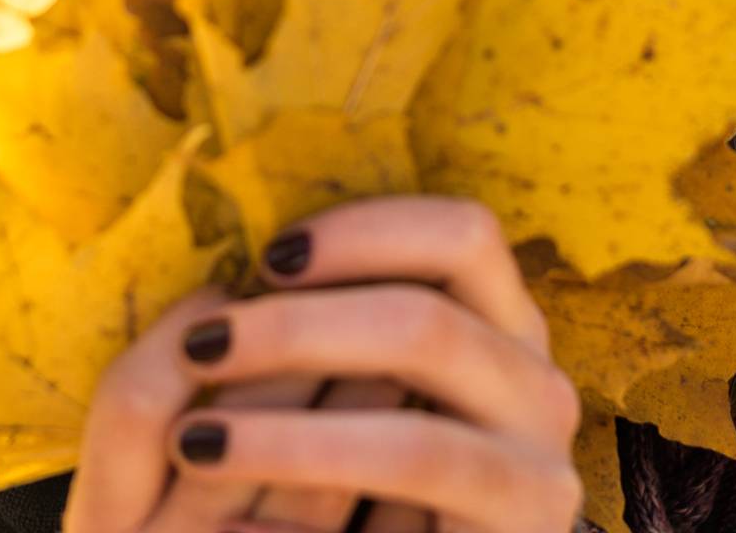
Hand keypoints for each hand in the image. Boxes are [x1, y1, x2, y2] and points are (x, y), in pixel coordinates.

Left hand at [64, 195, 582, 532]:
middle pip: (429, 320)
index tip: (268, 257)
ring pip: (415, 435)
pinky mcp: (524, 531)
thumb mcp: (342, 389)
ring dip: (289, 433)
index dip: (366, 232)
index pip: (461, 235)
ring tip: (197, 441)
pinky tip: (232, 523)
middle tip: (206, 347)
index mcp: (501, 324)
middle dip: (299, 328)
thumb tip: (250, 272)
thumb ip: (326, 323)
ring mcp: (538, 470)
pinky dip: (315, 482)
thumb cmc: (355, 484)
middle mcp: (536, 385)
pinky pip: (413, 488)